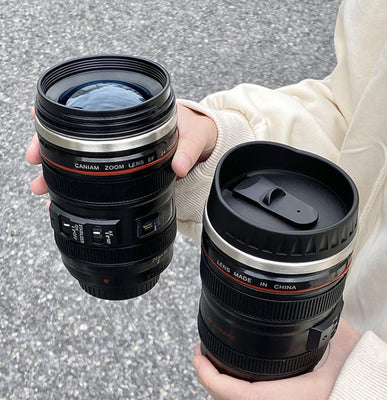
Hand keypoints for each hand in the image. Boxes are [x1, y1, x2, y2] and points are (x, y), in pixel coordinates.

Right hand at [25, 104, 217, 193]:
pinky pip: (97, 171)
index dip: (60, 126)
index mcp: (135, 115)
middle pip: (76, 138)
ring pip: (82, 156)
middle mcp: (122, 131)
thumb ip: (189, 150)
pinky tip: (68, 193)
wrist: (203, 140)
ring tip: (45, 189)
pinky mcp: (125, 166)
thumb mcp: (195, 137)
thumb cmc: (196, 130)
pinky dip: (80, 181)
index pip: (89, 115)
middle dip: (52, 153)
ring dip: (61, 172)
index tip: (42, 139)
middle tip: (37, 170)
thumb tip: (179, 166)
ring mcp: (121, 149)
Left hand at [192, 318, 360, 399]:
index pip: (245, 397)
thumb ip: (317, 319)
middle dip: (210, 380)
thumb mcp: (337, 337)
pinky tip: (231, 375)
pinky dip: (233, 391)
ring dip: (220, 385)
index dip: (215, 380)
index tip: (200, 358)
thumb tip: (304, 298)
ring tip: (210, 362)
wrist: (372, 388)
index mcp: (300, 394)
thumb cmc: (360, 367)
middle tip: (200, 355)